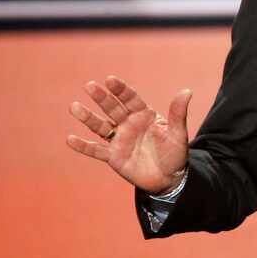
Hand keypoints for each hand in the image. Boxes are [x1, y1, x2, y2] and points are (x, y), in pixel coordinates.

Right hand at [67, 75, 191, 194]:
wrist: (169, 178)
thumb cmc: (175, 153)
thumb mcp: (178, 133)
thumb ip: (178, 113)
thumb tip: (187, 91)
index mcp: (145, 116)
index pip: (130, 99)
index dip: (121, 89)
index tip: (110, 79)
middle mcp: (129, 125)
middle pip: (113, 109)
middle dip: (102, 98)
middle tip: (89, 86)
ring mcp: (120, 140)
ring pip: (100, 126)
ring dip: (88, 117)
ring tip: (74, 107)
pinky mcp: (113, 156)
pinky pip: (96, 150)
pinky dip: (83, 146)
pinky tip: (69, 139)